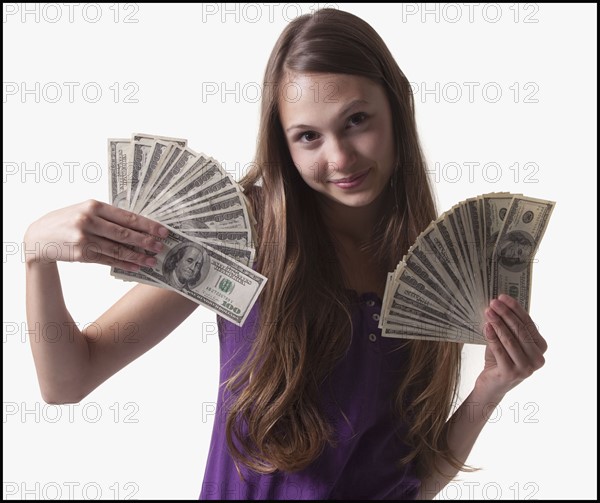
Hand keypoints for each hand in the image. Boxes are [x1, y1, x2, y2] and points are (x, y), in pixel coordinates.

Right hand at [24, 199, 168, 270]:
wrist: (39, 236)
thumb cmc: (68, 220)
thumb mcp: (85, 210)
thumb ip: (108, 216)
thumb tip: (139, 225)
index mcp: (93, 206)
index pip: (127, 216)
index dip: (147, 225)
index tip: (163, 231)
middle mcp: (88, 220)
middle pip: (124, 233)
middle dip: (146, 241)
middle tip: (161, 247)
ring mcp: (83, 238)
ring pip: (117, 249)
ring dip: (137, 256)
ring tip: (152, 261)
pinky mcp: (80, 254)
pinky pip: (107, 260)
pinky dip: (123, 264)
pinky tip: (136, 267)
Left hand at [475, 294, 547, 398]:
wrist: (492, 385)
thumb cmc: (500, 359)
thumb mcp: (508, 341)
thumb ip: (509, 326)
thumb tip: (500, 303)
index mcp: (540, 348)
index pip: (528, 323)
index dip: (515, 309)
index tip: (503, 297)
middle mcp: (537, 359)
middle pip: (520, 330)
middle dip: (505, 314)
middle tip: (493, 302)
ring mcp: (526, 368)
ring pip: (510, 339)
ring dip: (497, 323)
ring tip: (488, 311)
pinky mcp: (511, 373)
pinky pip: (500, 350)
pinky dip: (492, 336)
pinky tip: (486, 326)